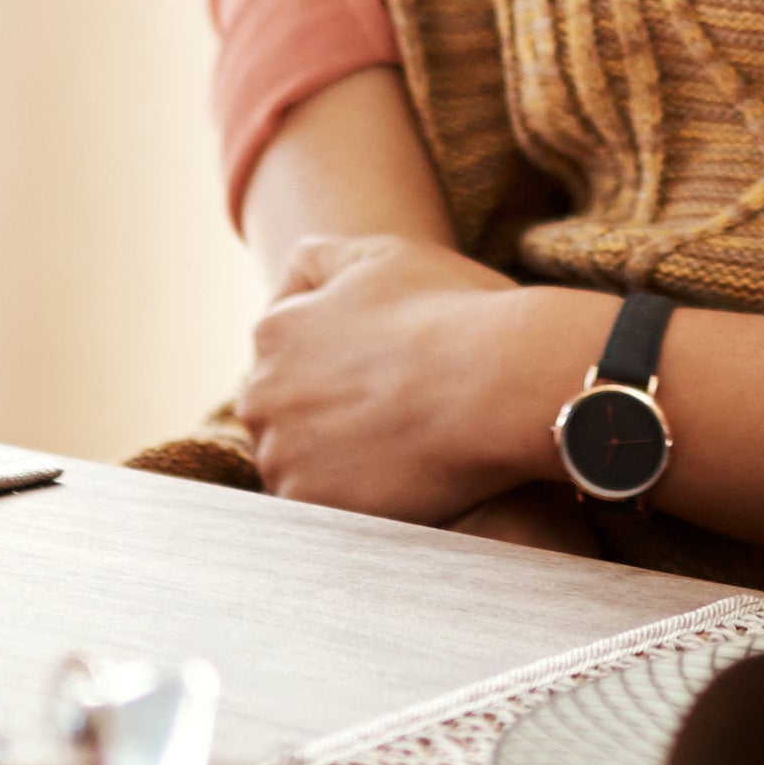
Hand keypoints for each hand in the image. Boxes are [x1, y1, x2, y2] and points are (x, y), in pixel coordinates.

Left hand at [230, 235, 577, 524]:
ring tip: (402, 446)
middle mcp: (261, 394)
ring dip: (338, 461)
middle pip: (287, 414)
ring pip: (300, 465)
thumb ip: (318, 261)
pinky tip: (400, 477)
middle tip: (398, 412)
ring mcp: (282, 454)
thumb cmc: (455, 313)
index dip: (342, 366)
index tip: (387, 373)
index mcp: (273, 331)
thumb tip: (286, 287)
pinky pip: (323, 510)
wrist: (503, 383)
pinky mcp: (312, 505)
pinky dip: (354, 499)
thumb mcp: (382, 254)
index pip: (288, 358)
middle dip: (330, 415)